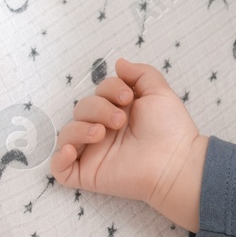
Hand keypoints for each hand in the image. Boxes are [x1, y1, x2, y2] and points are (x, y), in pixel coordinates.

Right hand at [52, 58, 204, 228]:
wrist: (175, 161)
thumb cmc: (171, 128)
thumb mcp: (159, 92)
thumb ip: (140, 73)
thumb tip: (119, 62)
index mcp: (118, 111)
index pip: (98, 92)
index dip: (109, 89)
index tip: (128, 98)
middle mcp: (103, 130)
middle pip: (81, 109)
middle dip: (97, 108)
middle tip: (120, 120)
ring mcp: (94, 153)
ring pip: (67, 134)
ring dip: (79, 128)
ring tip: (101, 134)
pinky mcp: (88, 174)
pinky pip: (59, 167)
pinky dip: (59, 157)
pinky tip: (73, 150)